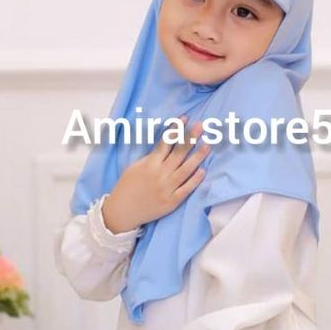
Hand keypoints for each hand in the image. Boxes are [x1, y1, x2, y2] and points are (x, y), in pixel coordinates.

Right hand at [101, 116, 209, 233]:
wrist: (122, 211)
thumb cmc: (127, 186)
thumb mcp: (135, 167)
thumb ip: (151, 157)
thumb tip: (166, 146)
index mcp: (149, 164)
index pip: (166, 142)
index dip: (176, 129)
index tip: (185, 118)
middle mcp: (159, 174)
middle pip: (179, 153)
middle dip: (191, 138)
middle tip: (202, 126)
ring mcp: (166, 189)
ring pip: (185, 170)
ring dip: (198, 157)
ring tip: (208, 145)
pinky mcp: (171, 202)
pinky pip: (185, 190)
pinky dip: (194, 180)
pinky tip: (203, 171)